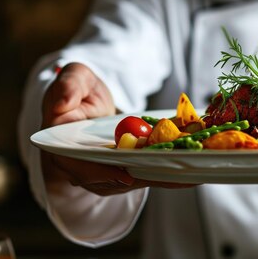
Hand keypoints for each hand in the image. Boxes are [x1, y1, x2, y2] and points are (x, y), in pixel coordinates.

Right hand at [41, 63, 193, 195]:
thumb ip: (67, 87)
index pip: (81, 168)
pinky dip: (170, 172)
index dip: (102, 173)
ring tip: (193, 171)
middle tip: (176, 172)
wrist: (88, 100)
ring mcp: (106, 173)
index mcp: (63, 149)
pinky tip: (196, 169)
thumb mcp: (73, 78)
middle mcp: (84, 168)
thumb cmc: (79, 88)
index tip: (126, 174)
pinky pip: (147, 173)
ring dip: (164, 176)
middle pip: (115, 180)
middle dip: (146, 176)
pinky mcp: (126, 169)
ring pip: (136, 179)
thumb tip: (62, 103)